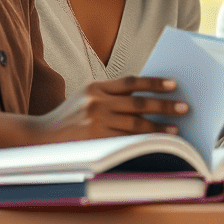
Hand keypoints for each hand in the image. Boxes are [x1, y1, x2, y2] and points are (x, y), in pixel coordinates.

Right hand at [31, 76, 188, 142]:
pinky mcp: (94, 139)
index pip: (132, 82)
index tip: (174, 85)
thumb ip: (111, 95)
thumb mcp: (86, 97)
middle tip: (184, 107)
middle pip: (138, 102)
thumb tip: (147, 96)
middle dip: (163, 105)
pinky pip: (125, 140)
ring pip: (134, 124)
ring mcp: (95, 121)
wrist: (39, 136)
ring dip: (158, 127)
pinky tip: (156, 142)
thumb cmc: (69, 117)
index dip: (154, 83)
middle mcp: (96, 101)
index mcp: (96, 87)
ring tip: (175, 129)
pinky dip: (142, 141)